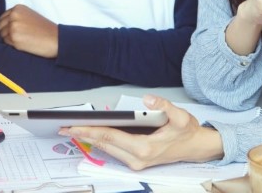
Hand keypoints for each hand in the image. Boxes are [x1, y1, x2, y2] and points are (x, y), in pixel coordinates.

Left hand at [0, 4, 58, 57]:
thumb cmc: (44, 29)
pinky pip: (5, 43)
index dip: (7, 26)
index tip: (15, 31)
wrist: (55, 39)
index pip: (2, 18)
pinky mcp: (14, 38)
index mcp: (18, 8)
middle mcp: (14, 15)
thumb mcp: (29, 16)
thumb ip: (16, 17)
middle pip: (0, 26)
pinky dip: (12, 45)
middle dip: (6, 33)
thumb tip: (2, 25)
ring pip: (2, 35)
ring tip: (23, 40)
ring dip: (9, 40)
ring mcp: (13, 26)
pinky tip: (23, 44)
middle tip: (19, 37)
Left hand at [60, 95, 222, 169]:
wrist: (197, 148)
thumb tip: (147, 99)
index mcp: (144, 148)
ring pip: (106, 149)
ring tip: (72, 130)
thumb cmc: (187, 132)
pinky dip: (100, 142)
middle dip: (83, 135)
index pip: (110, 136)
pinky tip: (91, 135)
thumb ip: (163, 106)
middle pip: (103, 144)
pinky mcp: (136, 162)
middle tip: (64, 127)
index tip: (73, 126)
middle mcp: (137, 159)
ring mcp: (136, 163)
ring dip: (89, 139)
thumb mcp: (180, 116)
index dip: (89, 130)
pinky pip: (113, 151)